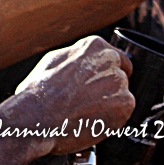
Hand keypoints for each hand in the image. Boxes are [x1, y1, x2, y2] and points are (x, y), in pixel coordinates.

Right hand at [0, 36, 134, 156]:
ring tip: (85, 110)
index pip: (116, 58)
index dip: (105, 73)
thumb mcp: (54, 60)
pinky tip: (90, 118)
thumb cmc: (40, 90)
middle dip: (107, 88)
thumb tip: (84, 59)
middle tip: (87, 99)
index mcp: (94, 45)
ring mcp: (120, 82)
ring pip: (121, 95)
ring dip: (109, 104)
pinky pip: (123, 112)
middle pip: (119, 76)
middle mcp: (111, 60)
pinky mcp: (125, 104)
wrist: (38, 116)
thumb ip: (77, 57)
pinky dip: (110, 118)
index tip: (97, 83)